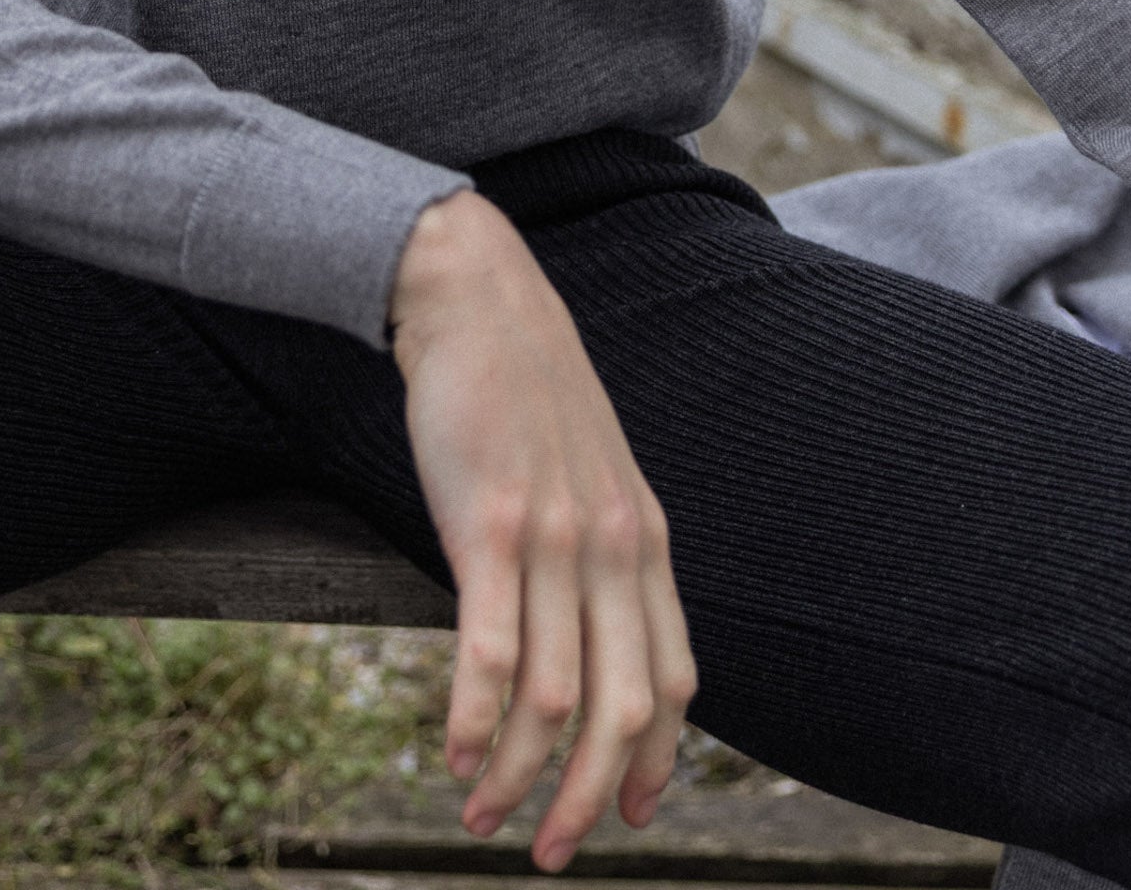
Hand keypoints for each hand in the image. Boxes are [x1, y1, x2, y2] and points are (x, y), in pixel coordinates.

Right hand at [389, 190, 696, 872]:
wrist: (475, 298)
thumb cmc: (522, 389)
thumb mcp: (590, 471)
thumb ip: (602, 545)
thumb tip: (592, 627)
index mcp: (644, 539)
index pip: (675, 680)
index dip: (655, 762)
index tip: (628, 817)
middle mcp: (613, 547)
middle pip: (624, 708)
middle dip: (590, 800)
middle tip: (551, 855)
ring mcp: (555, 537)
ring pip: (557, 696)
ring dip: (522, 778)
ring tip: (483, 817)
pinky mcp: (490, 524)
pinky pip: (492, 649)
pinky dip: (477, 719)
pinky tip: (455, 755)